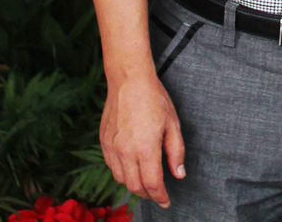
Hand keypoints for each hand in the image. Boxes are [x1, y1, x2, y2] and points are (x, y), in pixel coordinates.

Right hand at [100, 71, 185, 205]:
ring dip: (134, 185)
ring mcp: (112, 147)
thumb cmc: (154, 99)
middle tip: (158, 194)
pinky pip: (111, 166)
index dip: (160, 196)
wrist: (128, 81)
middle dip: (148, 194)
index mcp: (145, 148)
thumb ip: (176, 152)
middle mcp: (125, 152)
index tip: (166, 201)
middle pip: (135, 186)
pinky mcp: (103, 142)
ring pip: (121, 179)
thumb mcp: (172, 124)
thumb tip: (178, 173)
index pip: (152, 184)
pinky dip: (122, 173)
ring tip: (146, 183)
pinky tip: (131, 169)